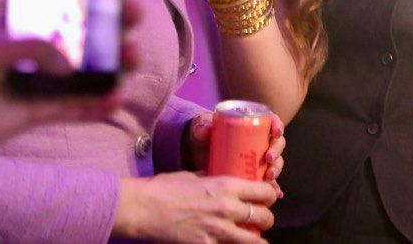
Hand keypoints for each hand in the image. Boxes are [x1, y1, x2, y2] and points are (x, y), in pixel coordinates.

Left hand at [0, 6, 140, 173]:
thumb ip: (34, 48)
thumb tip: (71, 64)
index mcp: (25, 28)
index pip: (64, 10)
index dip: (93, 2)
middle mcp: (39, 54)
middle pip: (84, 42)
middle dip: (112, 34)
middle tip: (132, 27)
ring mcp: (42, 83)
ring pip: (87, 75)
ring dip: (112, 69)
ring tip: (131, 63)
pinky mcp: (41, 112)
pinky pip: (75, 109)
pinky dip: (97, 107)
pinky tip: (115, 100)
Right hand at [115, 171, 277, 242]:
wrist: (142, 209)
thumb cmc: (165, 188)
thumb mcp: (194, 176)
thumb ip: (213, 178)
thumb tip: (222, 177)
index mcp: (227, 186)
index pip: (265, 192)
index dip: (270, 195)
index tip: (269, 197)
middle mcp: (227, 208)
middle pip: (264, 217)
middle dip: (266, 219)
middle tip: (262, 219)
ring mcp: (217, 230)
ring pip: (252, 240)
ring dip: (257, 239)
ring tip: (258, 239)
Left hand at [185, 111, 286, 198]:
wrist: (197, 151)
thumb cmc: (204, 133)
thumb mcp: (203, 127)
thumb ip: (202, 126)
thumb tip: (203, 130)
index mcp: (253, 124)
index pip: (272, 121)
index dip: (278, 125)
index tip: (275, 133)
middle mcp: (259, 140)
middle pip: (277, 143)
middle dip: (277, 151)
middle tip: (269, 158)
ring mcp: (257, 158)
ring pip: (275, 162)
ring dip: (277, 168)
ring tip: (269, 176)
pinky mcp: (253, 173)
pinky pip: (268, 180)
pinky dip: (275, 186)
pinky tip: (277, 193)